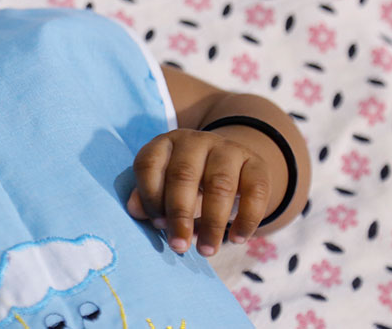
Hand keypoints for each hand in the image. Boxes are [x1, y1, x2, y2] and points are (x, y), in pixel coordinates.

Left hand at [127, 129, 272, 256]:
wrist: (231, 165)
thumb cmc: (188, 183)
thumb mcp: (165, 186)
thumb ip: (149, 197)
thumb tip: (135, 211)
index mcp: (165, 143)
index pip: (149, 164)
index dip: (150, 196)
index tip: (157, 225)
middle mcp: (195, 141)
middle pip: (184, 175)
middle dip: (179, 214)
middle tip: (179, 246)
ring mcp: (228, 149)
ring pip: (220, 184)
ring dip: (212, 223)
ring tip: (206, 251)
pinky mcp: (256, 163)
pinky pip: (255, 191)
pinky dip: (247, 219)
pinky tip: (238, 240)